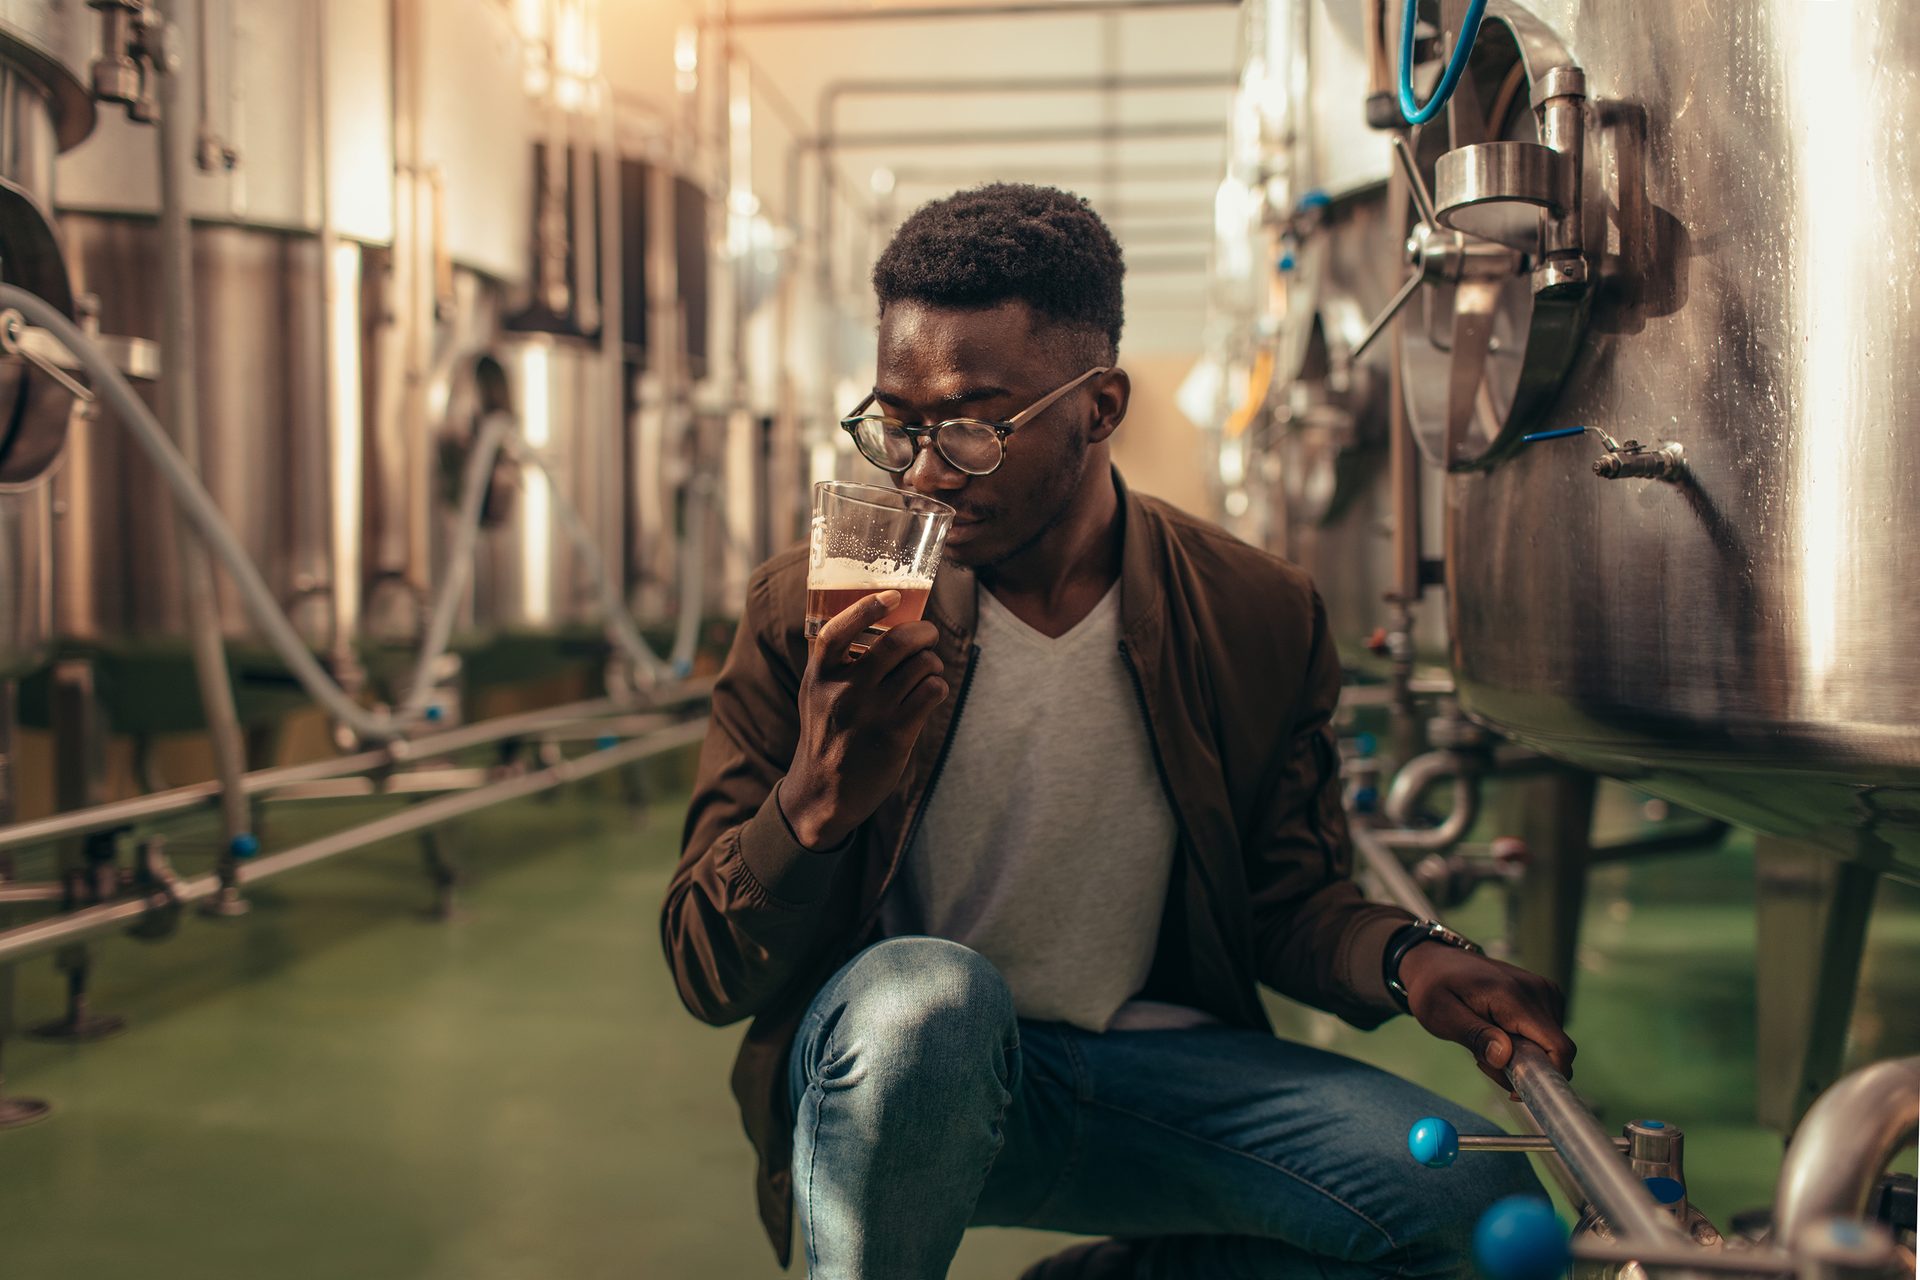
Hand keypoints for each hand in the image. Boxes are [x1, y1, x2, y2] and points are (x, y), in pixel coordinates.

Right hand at [779, 591, 948, 850]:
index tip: (892, 595)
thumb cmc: (825, 735)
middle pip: (897, 643)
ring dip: (933, 662)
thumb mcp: (815, 694)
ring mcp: (871, 714)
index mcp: (819, 676)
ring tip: (928, 670)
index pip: (838, 631)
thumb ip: (835, 663)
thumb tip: (872, 622)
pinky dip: (938, 685)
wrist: (822, 793)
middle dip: (923, 633)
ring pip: (922, 666)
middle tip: (928, 635)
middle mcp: (843, 692)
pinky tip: (930, 692)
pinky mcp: (895, 735)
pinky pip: (932, 691)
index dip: (866, 608)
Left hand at [1399, 944, 1575, 1096]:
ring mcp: (1545, 990)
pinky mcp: (1546, 995)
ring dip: (1522, 1056)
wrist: (1437, 961)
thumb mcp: (1441, 1014)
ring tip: (1485, 1041)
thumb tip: (1505, 1056)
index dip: (1545, 1077)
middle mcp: (1538, 990)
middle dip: (1524, 1067)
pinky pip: (1547, 1033)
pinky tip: (1498, 1033)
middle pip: (1554, 1051)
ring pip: (1551, 1046)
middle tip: (1483, 1060)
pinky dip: (1526, 1043)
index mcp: (1514, 996)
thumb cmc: (1434, 987)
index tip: (1513, 1088)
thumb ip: (1475, 1035)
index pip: (1558, 1047)